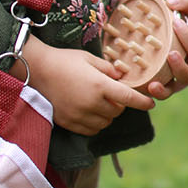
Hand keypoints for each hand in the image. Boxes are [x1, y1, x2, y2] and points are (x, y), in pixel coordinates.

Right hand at [24, 37, 154, 135]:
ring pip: (106, 122)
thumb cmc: (64, 60)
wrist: (37, 70)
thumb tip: (121, 78)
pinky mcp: (70, 123)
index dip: (142, 102)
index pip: (129, 98)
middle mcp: (92, 103)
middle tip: (110, 93)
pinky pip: (91, 130)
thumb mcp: (89, 58)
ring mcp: (80, 115)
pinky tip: (88, 111)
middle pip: (117, 111)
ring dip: (107, 114)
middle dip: (118, 104)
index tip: (151, 104)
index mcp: (100, 85)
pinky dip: (95, 123)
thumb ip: (108, 69)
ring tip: (98, 102)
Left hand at [146, 0, 187, 100]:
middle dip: (181, 62)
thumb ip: (183, 2)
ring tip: (161, 73)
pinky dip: (159, 92)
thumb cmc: (171, 22)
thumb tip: (172, 4)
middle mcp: (186, 66)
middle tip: (171, 51)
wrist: (155, 34)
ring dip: (171, 80)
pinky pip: (162, 93)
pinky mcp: (160, 86)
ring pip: (178, 84)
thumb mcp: (180, 9)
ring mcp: (174, 78)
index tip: (176, 22)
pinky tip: (151, 86)